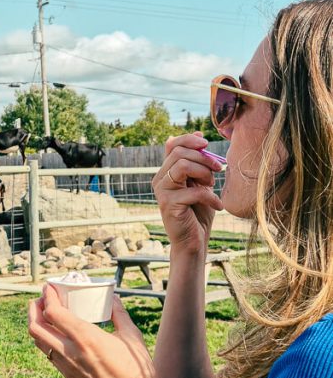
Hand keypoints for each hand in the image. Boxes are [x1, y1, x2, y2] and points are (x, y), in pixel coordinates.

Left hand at [28, 286, 168, 377]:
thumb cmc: (136, 370)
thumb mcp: (131, 336)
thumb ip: (119, 313)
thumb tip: (112, 297)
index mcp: (86, 338)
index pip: (53, 313)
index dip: (47, 297)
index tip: (50, 287)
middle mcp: (70, 351)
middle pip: (35, 326)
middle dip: (34, 308)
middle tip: (42, 298)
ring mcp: (66, 365)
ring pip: (38, 341)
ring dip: (36, 323)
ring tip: (46, 313)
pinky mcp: (67, 375)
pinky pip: (48, 352)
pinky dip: (46, 338)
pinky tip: (57, 332)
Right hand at [152, 132, 223, 254]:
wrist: (193, 241)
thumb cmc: (198, 213)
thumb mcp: (200, 183)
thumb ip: (198, 163)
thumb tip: (199, 135)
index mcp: (166, 172)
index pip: (172, 144)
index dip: (189, 140)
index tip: (206, 144)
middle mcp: (160, 179)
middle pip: (179, 152)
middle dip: (203, 158)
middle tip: (218, 170)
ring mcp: (162, 191)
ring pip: (182, 165)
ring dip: (204, 173)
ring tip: (213, 186)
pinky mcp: (169, 204)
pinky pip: (193, 190)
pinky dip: (210, 197)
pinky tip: (218, 206)